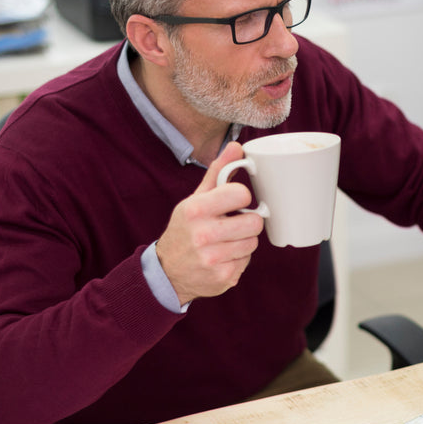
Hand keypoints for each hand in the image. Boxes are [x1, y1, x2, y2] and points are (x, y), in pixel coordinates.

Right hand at [155, 142, 263, 304]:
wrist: (168, 270)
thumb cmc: (186, 228)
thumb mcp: (196, 198)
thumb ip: (218, 172)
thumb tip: (236, 146)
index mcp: (196, 209)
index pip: (242, 194)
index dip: (241, 198)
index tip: (233, 203)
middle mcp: (202, 235)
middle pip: (254, 222)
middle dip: (247, 222)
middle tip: (233, 224)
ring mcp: (213, 259)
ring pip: (253, 242)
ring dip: (243, 241)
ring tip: (225, 241)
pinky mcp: (223, 277)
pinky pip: (247, 261)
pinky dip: (238, 259)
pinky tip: (223, 257)